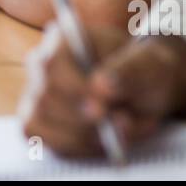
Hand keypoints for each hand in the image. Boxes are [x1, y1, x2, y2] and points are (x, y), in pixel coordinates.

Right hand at [19, 31, 185, 156]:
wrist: (145, 88)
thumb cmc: (143, 71)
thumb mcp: (147, 66)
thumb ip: (126, 72)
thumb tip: (100, 87)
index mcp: (64, 37)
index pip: (52, 64)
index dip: (73, 90)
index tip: (100, 111)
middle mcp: (43, 63)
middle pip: (45, 98)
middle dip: (82, 120)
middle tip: (118, 124)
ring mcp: (37, 93)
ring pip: (43, 123)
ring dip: (83, 136)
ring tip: (115, 130)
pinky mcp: (40, 121)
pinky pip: (48, 142)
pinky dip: (77, 148)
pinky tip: (100, 140)